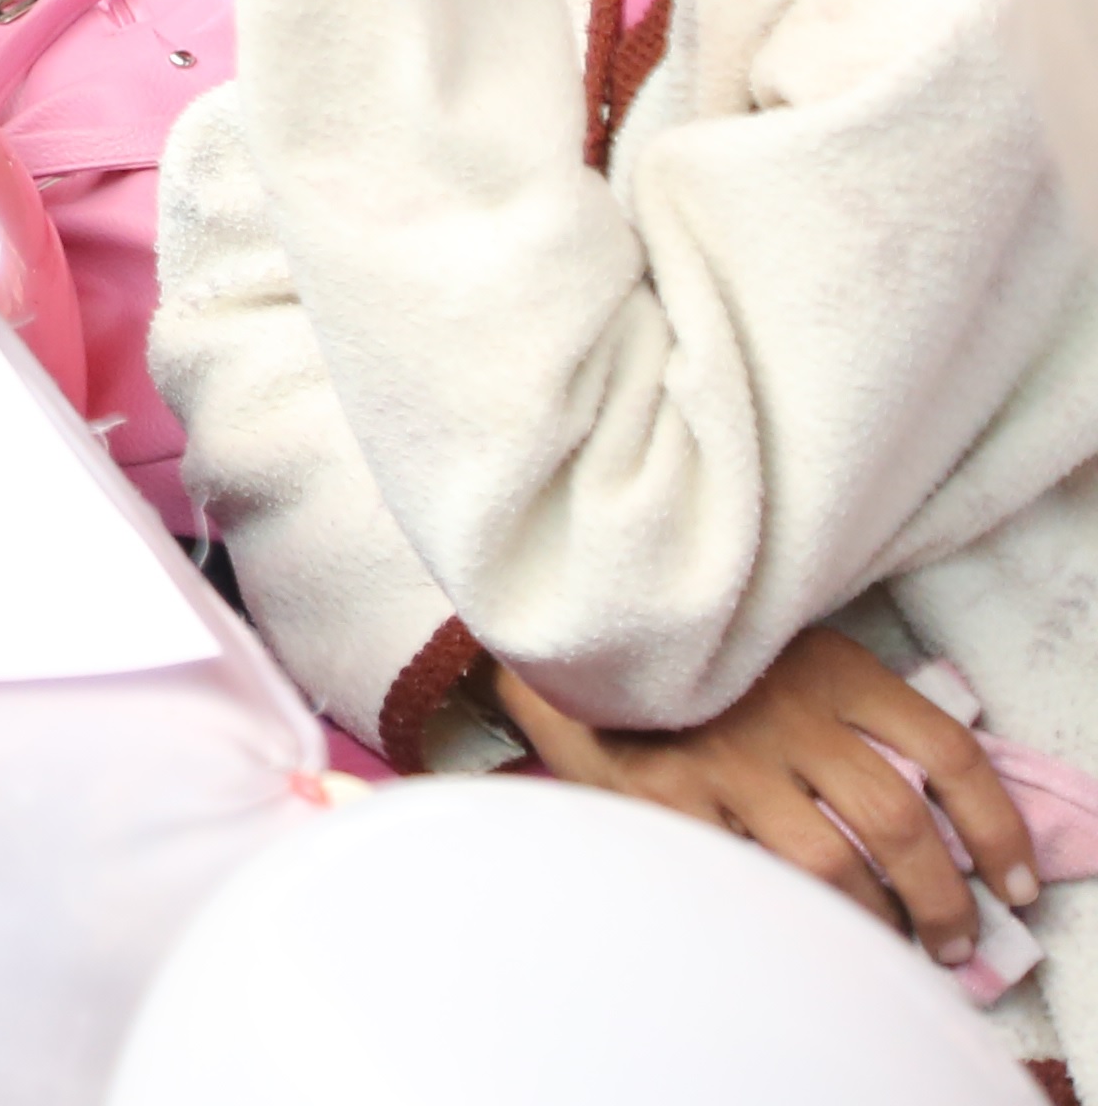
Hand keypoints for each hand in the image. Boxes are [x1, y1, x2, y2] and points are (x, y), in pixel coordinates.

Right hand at [502, 627, 1039, 962]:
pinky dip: (793, 913)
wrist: (563, 630)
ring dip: (878, 921)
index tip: (1015, 881)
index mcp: (829, 667)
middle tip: (956, 939)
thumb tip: (928, 796)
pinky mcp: (666, 796)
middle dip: (944, 900)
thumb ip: (847, 704)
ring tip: (894, 948)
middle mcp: (786, 712)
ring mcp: (723, 757)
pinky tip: (810, 930)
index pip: (948, 751)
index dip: (998, 828)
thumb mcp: (783, 646)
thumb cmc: (688, 652)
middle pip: (899, 822)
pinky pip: (751, 873)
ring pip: (833, 864)